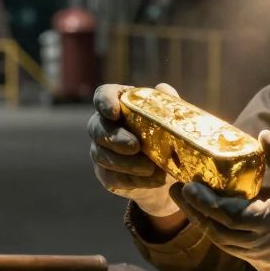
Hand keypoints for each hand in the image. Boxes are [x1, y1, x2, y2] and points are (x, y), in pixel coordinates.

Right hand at [88, 83, 180, 216]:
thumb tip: (163, 89)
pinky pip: (112, 178)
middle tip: (135, 146)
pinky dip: (133, 180)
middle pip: (97, 128)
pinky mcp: (106, 174)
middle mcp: (103, 125)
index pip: (102, 95)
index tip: (115, 112)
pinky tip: (153, 180)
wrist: (168, 171)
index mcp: (118, 104)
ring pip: (102, 156)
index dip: (105, 102)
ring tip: (150, 168)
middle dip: (115, 138)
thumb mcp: (172, 118)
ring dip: (125, 163)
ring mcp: (101, 151)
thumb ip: (168, 102)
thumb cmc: (166, 135)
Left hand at [170, 131, 269, 270]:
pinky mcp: (268, 266)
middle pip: (219, 232)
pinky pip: (237, 249)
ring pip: (225, 244)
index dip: (206, 202)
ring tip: (188, 201)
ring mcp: (266, 261)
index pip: (230, 217)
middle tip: (176, 189)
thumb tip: (262, 136)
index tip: (188, 185)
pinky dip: (221, 233)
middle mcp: (266, 248)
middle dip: (195, 211)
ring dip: (205, 223)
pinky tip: (212, 216)